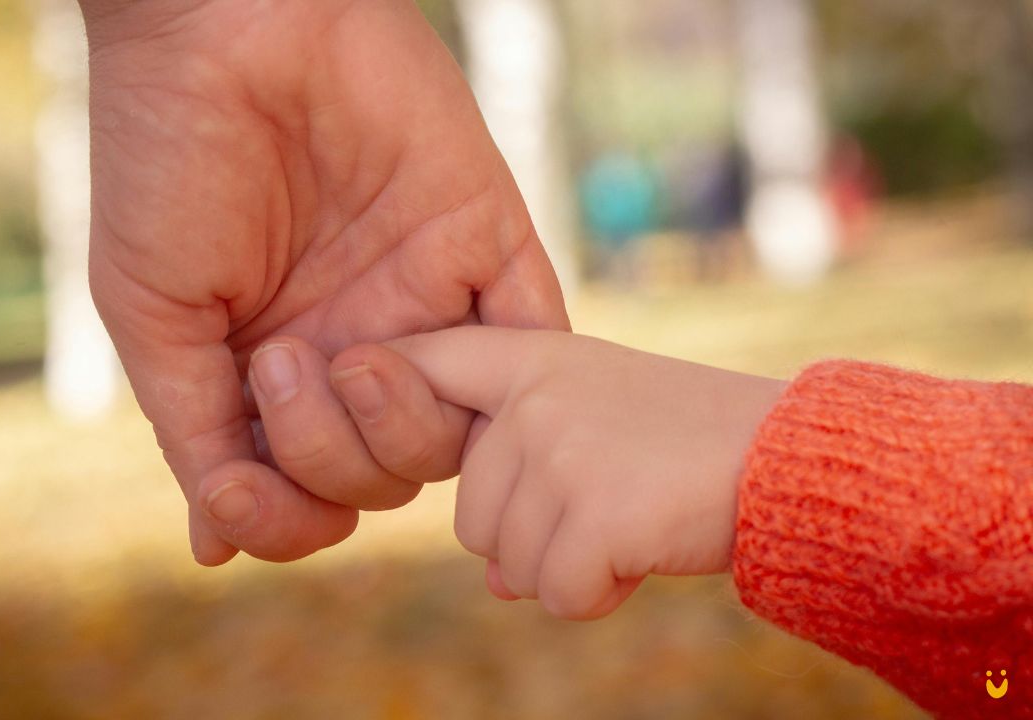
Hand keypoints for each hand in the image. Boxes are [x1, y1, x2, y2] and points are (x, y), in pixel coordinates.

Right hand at [79, 0, 567, 564]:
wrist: (227, 27)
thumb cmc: (166, 163)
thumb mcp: (154, 315)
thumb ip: (195, 432)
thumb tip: (214, 547)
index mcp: (277, 370)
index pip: (306, 492)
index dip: (282, 516)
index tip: (237, 489)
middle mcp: (355, 347)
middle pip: (381, 478)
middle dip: (327, 456)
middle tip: (279, 363)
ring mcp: (424, 303)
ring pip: (452, 437)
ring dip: (393, 426)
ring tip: (343, 355)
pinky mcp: (486, 246)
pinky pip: (531, 347)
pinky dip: (506, 384)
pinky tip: (429, 363)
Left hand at [324, 328, 784, 618]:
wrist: (787, 457)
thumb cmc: (692, 444)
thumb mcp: (601, 429)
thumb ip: (531, 478)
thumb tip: (496, 580)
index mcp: (533, 360)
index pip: (426, 363)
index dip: (382, 386)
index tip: (342, 380)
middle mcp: (533, 398)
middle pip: (471, 515)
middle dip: (533, 537)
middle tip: (612, 502)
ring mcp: (559, 450)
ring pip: (508, 561)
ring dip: (569, 567)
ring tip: (634, 519)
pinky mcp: (591, 509)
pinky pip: (554, 593)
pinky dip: (599, 595)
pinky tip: (644, 552)